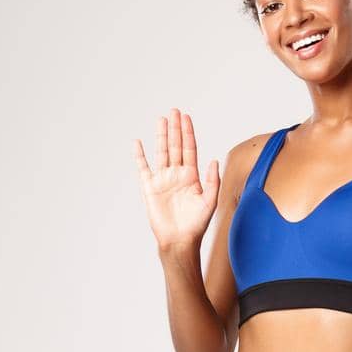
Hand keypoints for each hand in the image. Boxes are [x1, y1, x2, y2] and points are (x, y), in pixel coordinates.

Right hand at [134, 108, 219, 252]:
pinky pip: (143, 168)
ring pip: (161, 152)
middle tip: (174, 111)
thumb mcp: (210, 202)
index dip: (188, 133)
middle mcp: (177, 174)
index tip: (186, 117)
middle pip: (175, 146)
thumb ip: (212, 181)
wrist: (179, 240)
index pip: (189, 149)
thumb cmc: (196, 225)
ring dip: (161, 136)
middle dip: (175, 128)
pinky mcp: (150, 188)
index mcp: (192, 176)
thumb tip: (213, 160)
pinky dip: (140, 155)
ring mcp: (163, 179)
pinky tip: (138, 142)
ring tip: (161, 119)